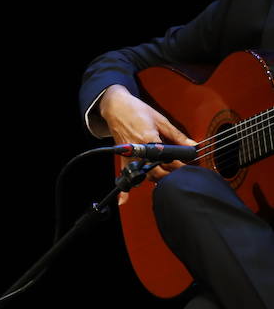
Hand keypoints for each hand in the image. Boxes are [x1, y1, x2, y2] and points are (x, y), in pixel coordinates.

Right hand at [98, 85, 195, 202]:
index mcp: (149, 139)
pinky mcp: (123, 157)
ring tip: (168, 180)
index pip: (168, 158)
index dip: (180, 165)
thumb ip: (177, 135)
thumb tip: (192, 144)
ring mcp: (129, 155)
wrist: (116, 107)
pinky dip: (124, 189)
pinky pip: (125, 175)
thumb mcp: (161, 120)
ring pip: (145, 174)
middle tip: (182, 176)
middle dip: (170, 175)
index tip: (189, 168)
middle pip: (156, 171)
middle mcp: (138, 150)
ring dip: (157, 179)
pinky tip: (124, 200)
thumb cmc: (137, 111)